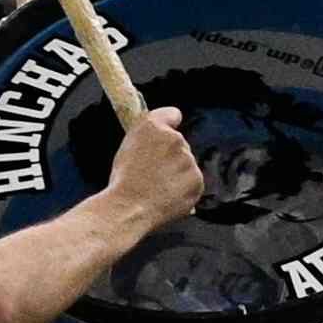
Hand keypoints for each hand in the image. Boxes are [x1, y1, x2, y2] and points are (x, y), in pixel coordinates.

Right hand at [99, 103, 206, 230]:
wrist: (131, 207)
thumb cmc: (124, 179)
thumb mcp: (128, 146)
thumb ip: (148, 136)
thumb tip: (161, 135)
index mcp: (153, 126)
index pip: (172, 114)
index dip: (169, 124)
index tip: (166, 132)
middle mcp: (176, 139)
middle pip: (179, 144)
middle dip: (171, 155)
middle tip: (153, 171)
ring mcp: (189, 161)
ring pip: (186, 164)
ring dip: (177, 173)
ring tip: (158, 186)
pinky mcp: (198, 180)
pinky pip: (192, 182)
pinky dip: (184, 189)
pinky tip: (168, 196)